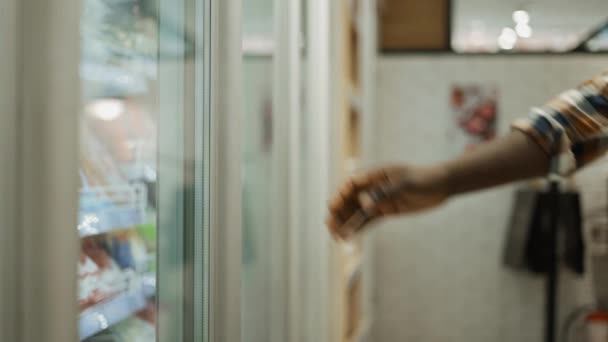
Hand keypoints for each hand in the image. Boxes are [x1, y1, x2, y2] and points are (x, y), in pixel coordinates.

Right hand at [326, 165, 449, 239]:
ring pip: (355, 212)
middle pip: (348, 200)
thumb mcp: (405, 184)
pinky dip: (357, 228)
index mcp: (374, 175)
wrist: (441, 185)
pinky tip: (349, 238)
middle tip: (331, 228)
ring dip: (345, 223)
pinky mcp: (385, 211)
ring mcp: (378, 200)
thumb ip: (385, 193)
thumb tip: (366, 206)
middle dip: (338, 213)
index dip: (340, 196)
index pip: (350, 184)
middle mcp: (372, 187)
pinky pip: (367, 220)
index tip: (335, 208)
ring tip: (337, 237)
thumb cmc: (424, 179)